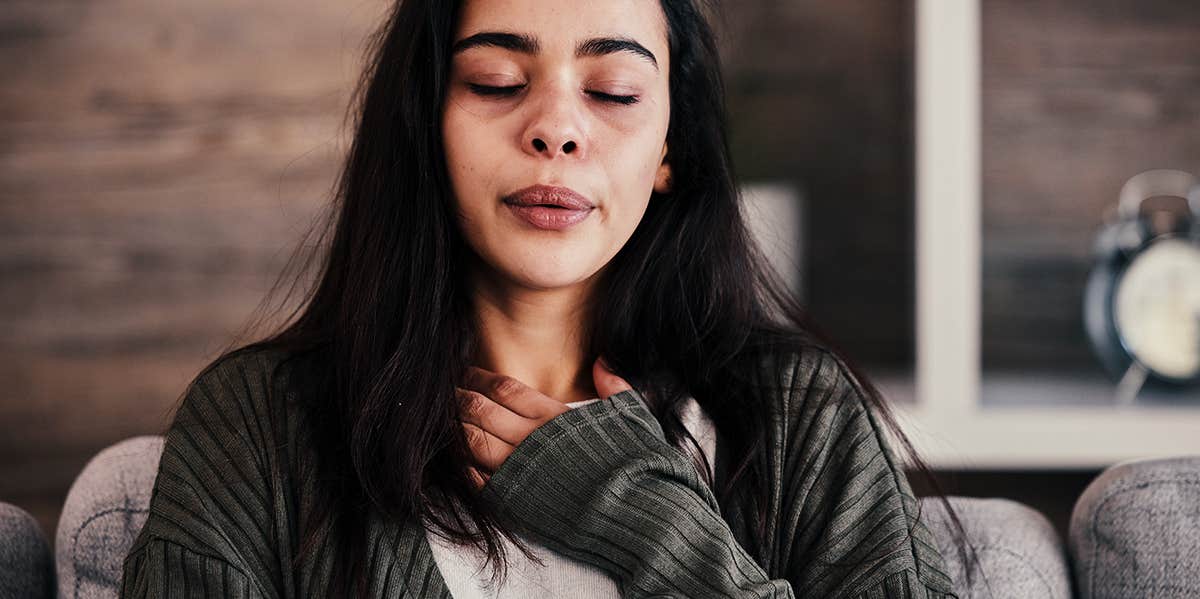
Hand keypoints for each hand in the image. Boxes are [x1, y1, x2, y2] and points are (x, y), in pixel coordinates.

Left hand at [457, 356, 632, 489]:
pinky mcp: (516, 504)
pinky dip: (464, 467)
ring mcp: (520, 473)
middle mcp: (531, 441)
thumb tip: (603, 361)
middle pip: (481, 411)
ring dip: (456, 429)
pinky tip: (457, 458)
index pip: (505, 389)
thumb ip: (613, 387)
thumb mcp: (632, 417)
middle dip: (460, 399)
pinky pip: (478, 481)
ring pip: (473, 443)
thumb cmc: (638, 466)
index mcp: (554, 418)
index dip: (481, 378)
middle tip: (446, 392)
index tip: (467, 373)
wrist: (637, 516)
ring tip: (446, 420)